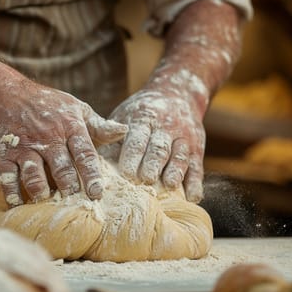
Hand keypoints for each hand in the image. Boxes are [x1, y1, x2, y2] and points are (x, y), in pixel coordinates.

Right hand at [0, 79, 127, 206]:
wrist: (5, 94)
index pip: (84, 154)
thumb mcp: (75, 108)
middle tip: (74, 200)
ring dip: (40, 189)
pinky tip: (19, 203)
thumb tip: (124, 131)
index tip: (97, 193)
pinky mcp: (3, 154)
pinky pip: (8, 176)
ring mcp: (24, 146)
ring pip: (33, 173)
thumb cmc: (47, 105)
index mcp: (69, 127)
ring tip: (46, 199)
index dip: (91, 175)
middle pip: (61, 167)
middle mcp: (48, 138)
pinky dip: (12, 192)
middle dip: (68, 186)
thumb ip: (98, 125)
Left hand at [100, 68, 207, 202]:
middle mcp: (165, 128)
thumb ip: (111, 135)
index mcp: (143, 119)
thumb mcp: (125, 114)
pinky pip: (197, 167)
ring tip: (169, 186)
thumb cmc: (141, 112)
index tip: (126, 172)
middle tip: (145, 181)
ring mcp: (183, 138)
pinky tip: (191, 198)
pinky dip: (195, 183)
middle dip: (152, 165)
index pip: (137, 139)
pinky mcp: (197, 149)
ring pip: (179, 156)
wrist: (178, 93)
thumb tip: (93, 160)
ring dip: (175, 171)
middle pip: (158, 149)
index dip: (132, 155)